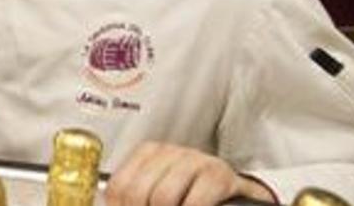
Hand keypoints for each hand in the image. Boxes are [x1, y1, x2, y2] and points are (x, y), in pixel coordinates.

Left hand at [106, 142, 275, 205]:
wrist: (235, 193)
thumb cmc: (192, 192)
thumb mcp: (159, 189)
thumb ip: (136, 197)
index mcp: (148, 153)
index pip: (119, 186)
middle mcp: (169, 153)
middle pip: (137, 192)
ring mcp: (195, 161)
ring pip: (163, 197)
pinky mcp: (218, 175)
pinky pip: (195, 202)